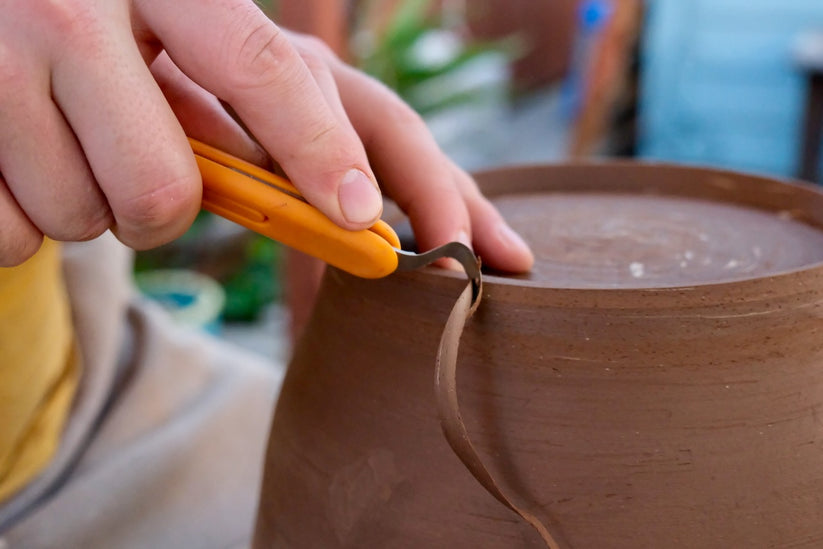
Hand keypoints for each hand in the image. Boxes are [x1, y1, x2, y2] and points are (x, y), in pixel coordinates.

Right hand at [0, 0, 532, 273]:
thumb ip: (253, 102)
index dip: (317, 148)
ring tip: (63, 145)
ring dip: (89, 209)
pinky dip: (22, 222)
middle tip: (136, 170)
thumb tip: (351, 204)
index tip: (357, 214)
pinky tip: (12, 162)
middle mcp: (74, 6)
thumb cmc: (100, 39)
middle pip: (164, 189)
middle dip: (162, 211)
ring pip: (88, 219)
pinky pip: (14, 238)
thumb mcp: (175, 39)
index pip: (259, 67)